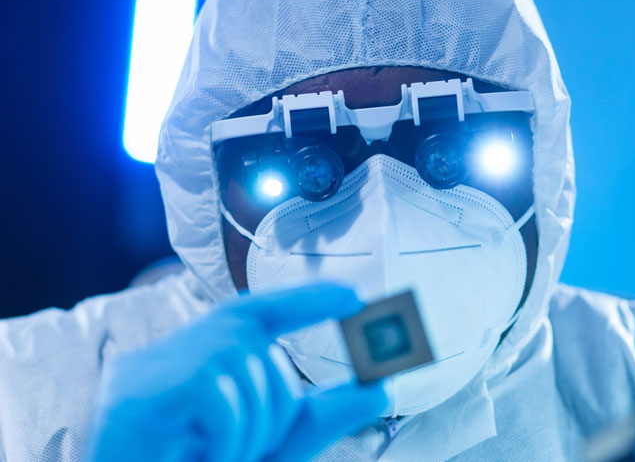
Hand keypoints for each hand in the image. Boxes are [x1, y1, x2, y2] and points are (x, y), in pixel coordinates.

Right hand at [88, 283, 386, 461]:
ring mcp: (158, 364)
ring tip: (207, 458)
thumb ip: (324, 414)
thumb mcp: (274, 442)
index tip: (355, 297)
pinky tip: (190, 456)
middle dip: (273, 414)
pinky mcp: (145, 389)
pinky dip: (225, 445)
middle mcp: (182, 347)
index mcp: (208, 355)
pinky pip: (224, 406)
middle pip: (264, 354)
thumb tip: (381, 386)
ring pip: (247, 380)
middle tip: (237, 454)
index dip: (309, 299)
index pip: (262, 311)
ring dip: (246, 437)